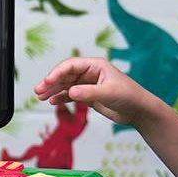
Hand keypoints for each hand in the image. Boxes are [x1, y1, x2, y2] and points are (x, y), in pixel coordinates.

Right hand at [33, 56, 149, 127]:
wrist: (139, 111)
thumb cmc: (129, 96)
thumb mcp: (108, 93)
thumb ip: (88, 93)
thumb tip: (70, 92)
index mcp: (95, 66)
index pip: (71, 66)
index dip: (57, 72)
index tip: (47, 81)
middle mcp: (90, 73)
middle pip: (65, 75)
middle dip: (51, 82)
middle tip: (38, 90)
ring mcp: (88, 85)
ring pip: (66, 85)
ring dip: (53, 90)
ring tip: (41, 97)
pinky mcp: (89, 96)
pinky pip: (71, 95)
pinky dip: (61, 98)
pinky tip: (53, 102)